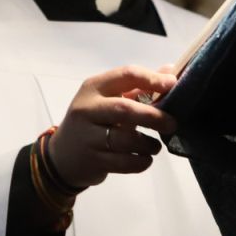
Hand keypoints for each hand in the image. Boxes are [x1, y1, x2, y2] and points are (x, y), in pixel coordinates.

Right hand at [47, 65, 179, 191]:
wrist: (63, 156)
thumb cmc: (93, 122)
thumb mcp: (108, 99)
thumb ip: (139, 86)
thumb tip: (171, 72)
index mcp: (94, 88)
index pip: (126, 75)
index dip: (152, 79)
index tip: (172, 85)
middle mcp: (87, 110)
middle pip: (125, 109)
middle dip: (153, 116)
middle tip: (172, 124)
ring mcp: (87, 137)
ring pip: (125, 140)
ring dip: (148, 144)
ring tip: (155, 146)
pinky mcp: (92, 161)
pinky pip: (124, 163)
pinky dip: (141, 162)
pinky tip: (145, 158)